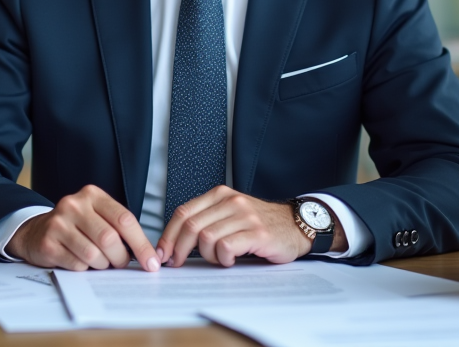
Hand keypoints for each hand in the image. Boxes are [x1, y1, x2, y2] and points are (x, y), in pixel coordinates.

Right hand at [6, 184, 159, 271]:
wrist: (36, 231)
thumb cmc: (76, 226)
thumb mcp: (97, 216)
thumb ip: (119, 228)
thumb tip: (148, 255)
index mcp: (92, 195)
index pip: (124, 219)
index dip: (141, 244)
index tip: (152, 262)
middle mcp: (74, 205)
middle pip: (109, 239)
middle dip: (120, 258)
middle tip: (120, 263)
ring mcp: (59, 223)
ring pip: (94, 255)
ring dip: (102, 265)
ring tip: (98, 261)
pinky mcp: (48, 243)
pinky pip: (77, 265)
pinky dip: (84, 269)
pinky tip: (79, 260)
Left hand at [157, 187, 345, 266]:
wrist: (295, 225)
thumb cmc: (259, 225)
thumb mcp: (230, 214)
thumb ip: (206, 221)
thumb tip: (174, 243)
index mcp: (220, 195)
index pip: (183, 212)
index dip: (168, 235)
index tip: (163, 253)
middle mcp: (231, 201)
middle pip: (190, 226)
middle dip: (179, 249)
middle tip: (178, 263)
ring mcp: (244, 216)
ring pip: (206, 238)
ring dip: (206, 256)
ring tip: (218, 259)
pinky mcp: (257, 233)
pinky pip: (226, 247)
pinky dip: (222, 259)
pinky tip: (230, 260)